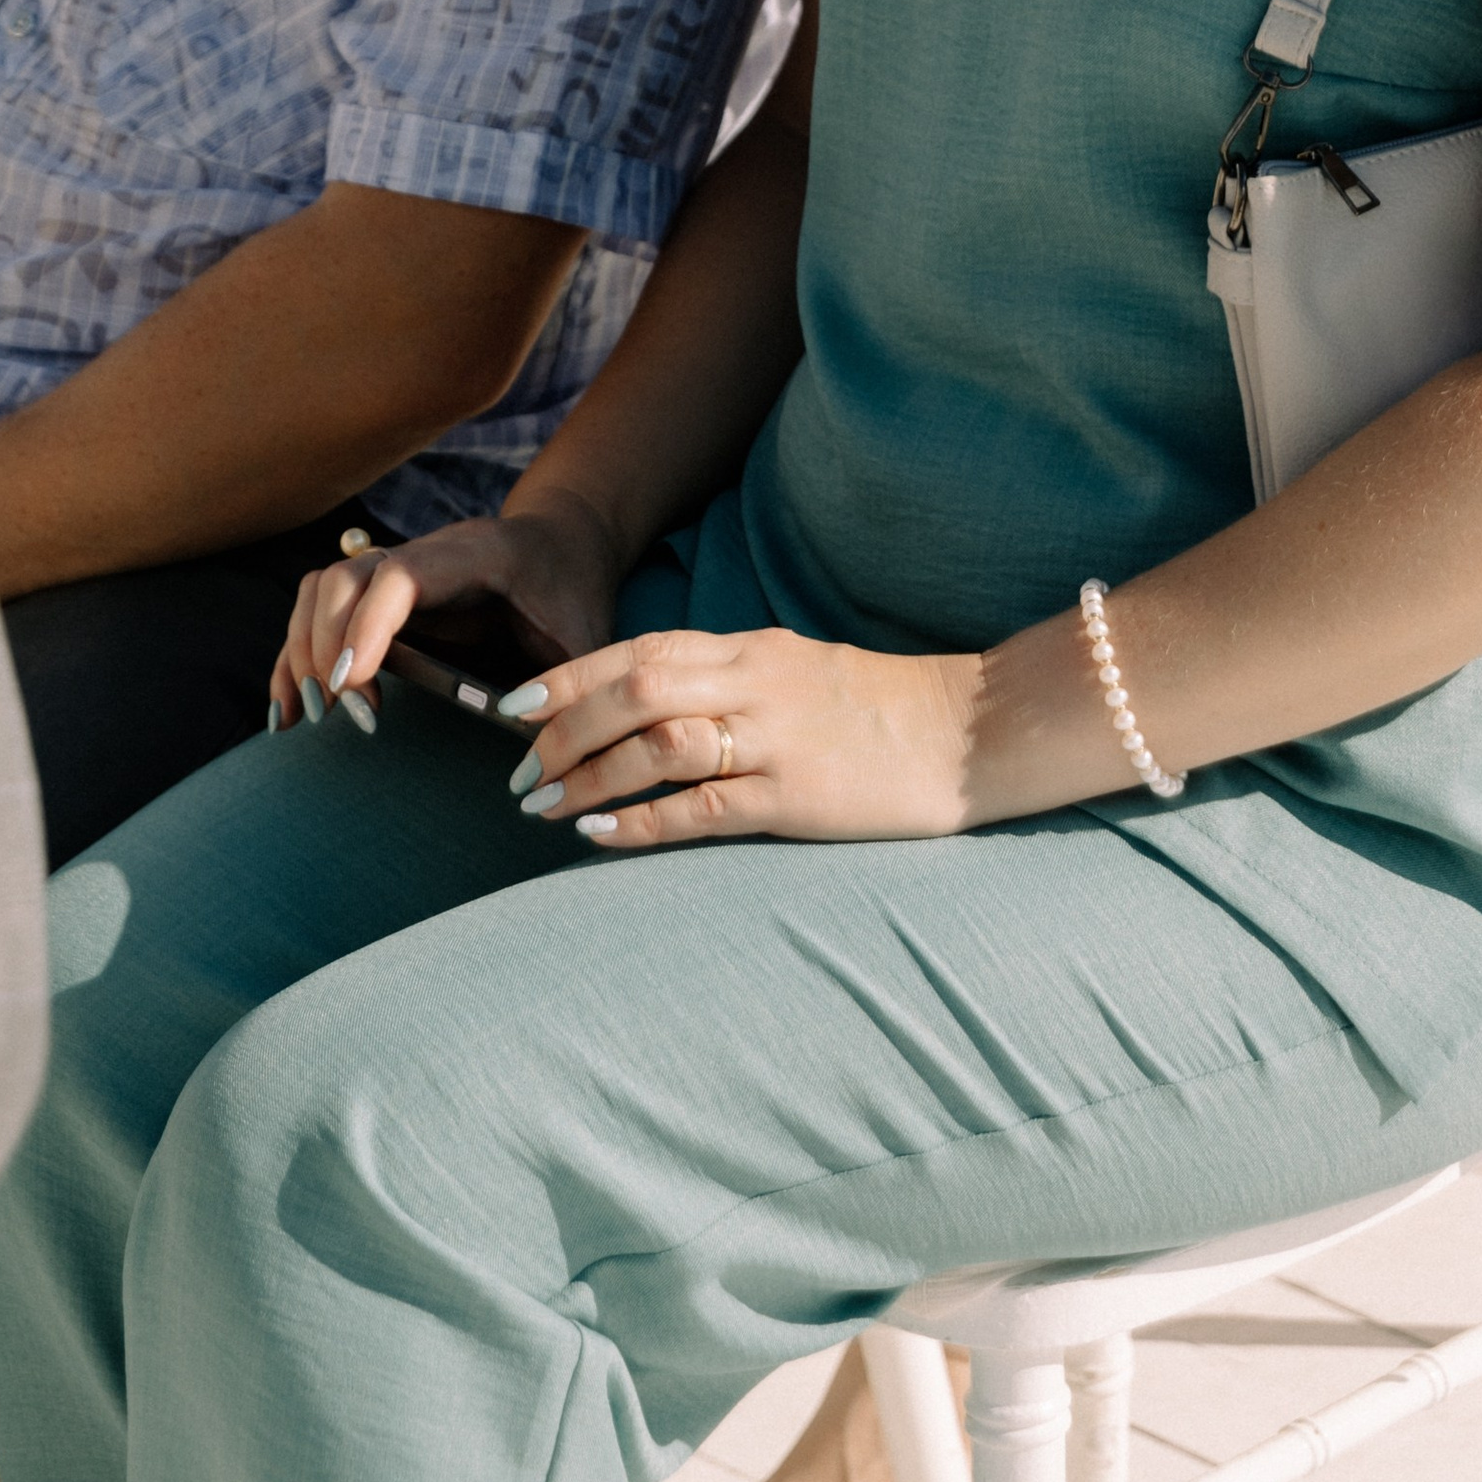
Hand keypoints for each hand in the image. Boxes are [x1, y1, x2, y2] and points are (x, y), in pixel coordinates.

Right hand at [270, 494, 623, 731]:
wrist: (566, 543)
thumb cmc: (577, 592)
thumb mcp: (587, 638)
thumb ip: (569, 688)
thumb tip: (540, 758)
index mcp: (477, 553)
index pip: (401, 575)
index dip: (368, 625)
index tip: (353, 685)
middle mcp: (425, 554)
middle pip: (346, 578)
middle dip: (327, 647)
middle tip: (343, 714)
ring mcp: (398, 573)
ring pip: (320, 591)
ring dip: (303, 652)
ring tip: (310, 719)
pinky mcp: (383, 600)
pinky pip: (320, 613)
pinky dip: (298, 658)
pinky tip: (290, 714)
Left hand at [477, 620, 981, 850]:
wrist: (966, 733)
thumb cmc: (878, 711)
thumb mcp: (797, 672)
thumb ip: (730, 680)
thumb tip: (649, 705)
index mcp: (752, 649)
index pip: (640, 648)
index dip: (569, 676)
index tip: (516, 707)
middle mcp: (755, 682)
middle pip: (635, 688)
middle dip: (562, 729)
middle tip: (516, 772)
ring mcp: (775, 737)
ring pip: (658, 742)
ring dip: (588, 774)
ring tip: (541, 807)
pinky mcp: (795, 795)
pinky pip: (702, 805)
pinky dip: (640, 819)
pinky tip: (597, 833)